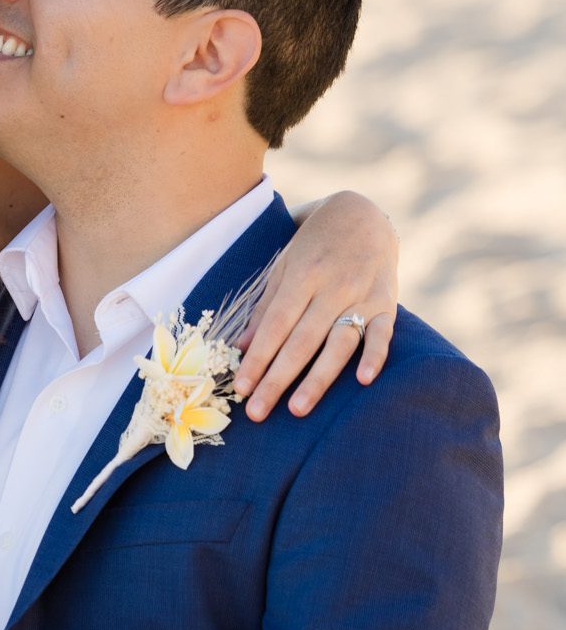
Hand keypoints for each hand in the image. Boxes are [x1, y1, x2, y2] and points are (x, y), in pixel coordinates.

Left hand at [234, 191, 397, 420]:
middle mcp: (332, 287)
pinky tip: (362, 381)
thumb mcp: (284, 267)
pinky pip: (382, 334)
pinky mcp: (388, 303)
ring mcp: (363, 295)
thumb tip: (242, 347)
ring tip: (297, 409)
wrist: (363, 215)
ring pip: (338, 343)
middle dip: (277, 379)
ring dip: (318, 378)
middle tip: (258, 413)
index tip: (241, 388)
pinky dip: (375, 356)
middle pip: (301, 341)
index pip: (275, 325)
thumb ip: (265, 307)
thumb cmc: (314, 246)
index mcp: (302, 276)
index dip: (257, 358)